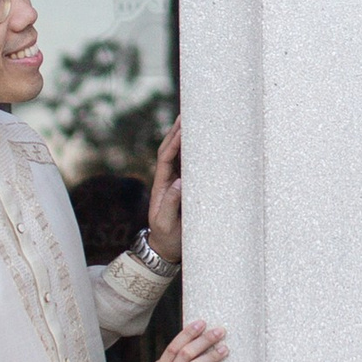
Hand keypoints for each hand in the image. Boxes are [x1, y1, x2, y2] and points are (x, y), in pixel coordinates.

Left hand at [145, 119, 182, 265]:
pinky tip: (201, 140)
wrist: (165, 249)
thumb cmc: (166, 236)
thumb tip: (180, 181)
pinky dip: (193, 150)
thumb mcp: (165, 222)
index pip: (165, 157)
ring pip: (179, 154)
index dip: (173, 141)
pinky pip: (188, 165)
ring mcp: (175, 182)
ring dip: (184, 137)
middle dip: (177, 131)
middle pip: (170, 149)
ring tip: (193, 118)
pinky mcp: (184, 187)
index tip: (182, 127)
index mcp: (161, 184)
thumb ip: (170, 203)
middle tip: (186, 112)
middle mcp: (167, 179)